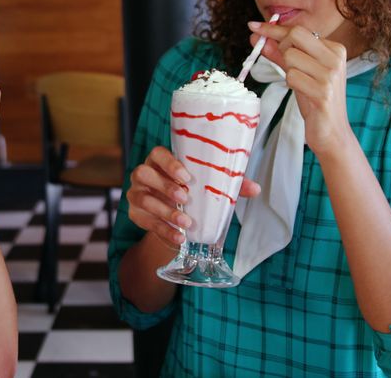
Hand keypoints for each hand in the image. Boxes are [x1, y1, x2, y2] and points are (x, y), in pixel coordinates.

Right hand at [127, 146, 260, 247]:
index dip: (169, 163)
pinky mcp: (135, 214)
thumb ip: (229, 184)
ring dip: (164, 211)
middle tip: (186, 198)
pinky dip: (162, 230)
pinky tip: (178, 237)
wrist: (175, 217)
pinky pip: (144, 221)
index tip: (186, 176)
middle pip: (144, 173)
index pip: (158, 154)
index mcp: (160, 161)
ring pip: (142, 198)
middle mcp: (144, 174)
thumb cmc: (192, 192)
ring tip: (186, 222)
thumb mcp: (209, 186)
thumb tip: (255, 188)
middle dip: (165, 186)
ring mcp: (136, 193)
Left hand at [248, 22, 353, 153]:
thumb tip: (257, 38)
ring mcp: (331, 74)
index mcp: (335, 49)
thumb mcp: (298, 72)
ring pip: (290, 57)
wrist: (333, 132)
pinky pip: (292, 76)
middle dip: (281, 47)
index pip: (299, 30)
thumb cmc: (315, 100)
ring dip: (287, 71)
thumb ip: (279, 54)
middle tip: (284, 63)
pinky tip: (303, 93)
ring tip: (301, 84)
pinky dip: (290, 84)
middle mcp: (336, 57)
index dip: (274, 28)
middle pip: (294, 36)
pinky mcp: (323, 91)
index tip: (253, 26)